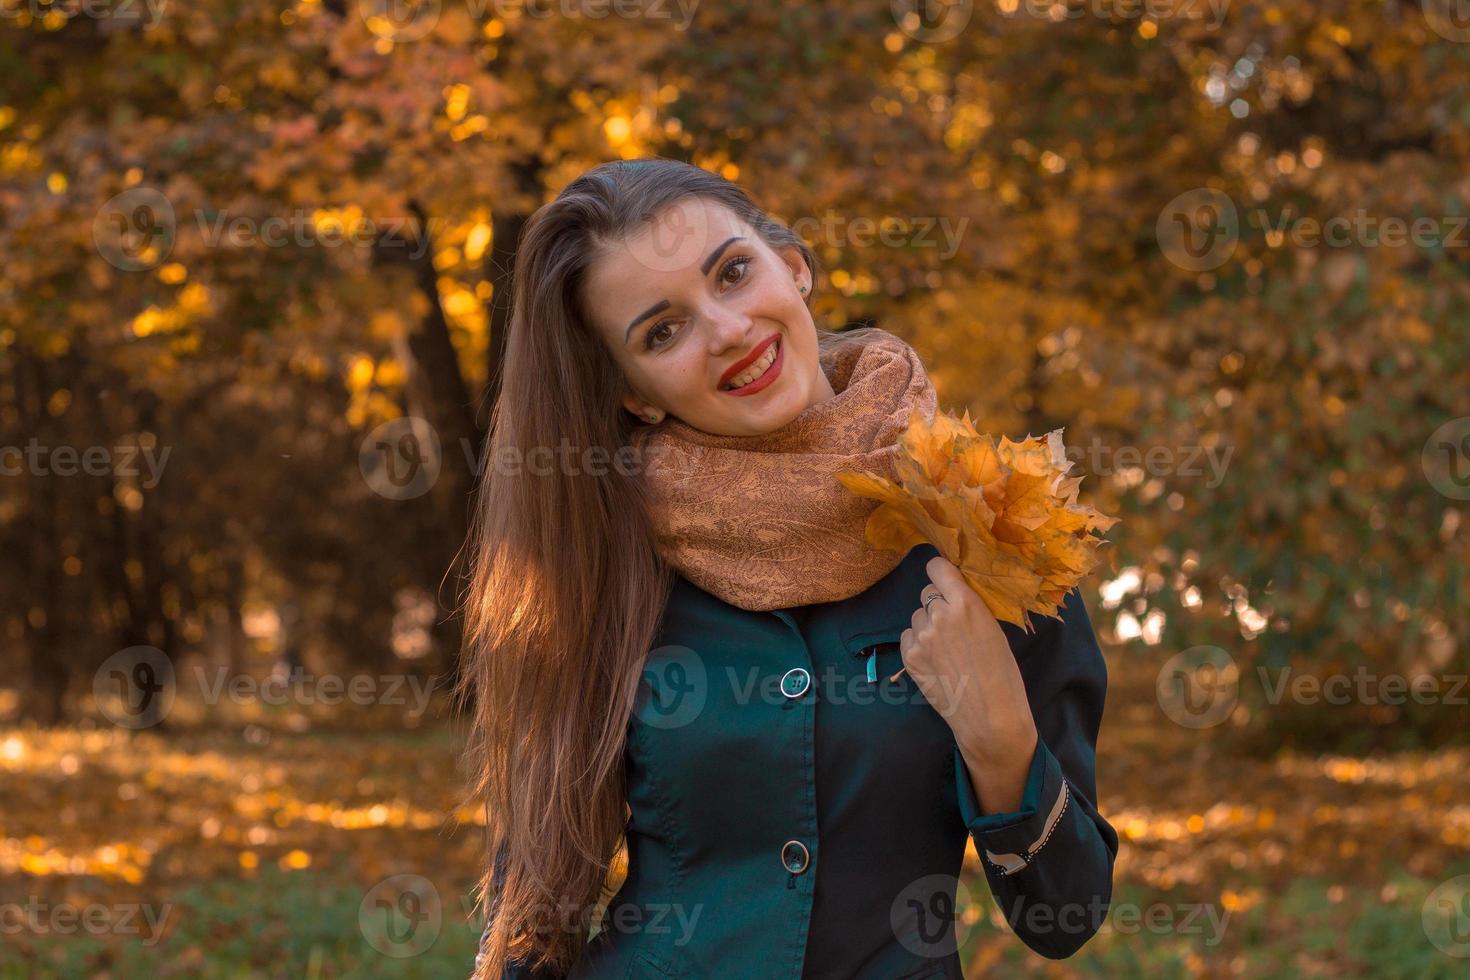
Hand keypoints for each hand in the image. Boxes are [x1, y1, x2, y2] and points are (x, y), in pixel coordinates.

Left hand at [898, 556, 1038, 811]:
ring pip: (916, 616)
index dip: (940, 574)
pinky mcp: (910, 657)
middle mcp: (938, 615)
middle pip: (926, 593)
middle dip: (937, 604)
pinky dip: (917, 643)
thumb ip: (969, 607)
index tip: (944, 581)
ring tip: (946, 647)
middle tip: (952, 625)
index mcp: (965, 603)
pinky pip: (907, 637)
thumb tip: (953, 593)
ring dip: (927, 625)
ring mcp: (921, 637)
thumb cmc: (1002, 672)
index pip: (937, 567)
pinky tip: (934, 659)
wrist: (990, 716)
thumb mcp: (992, 628)